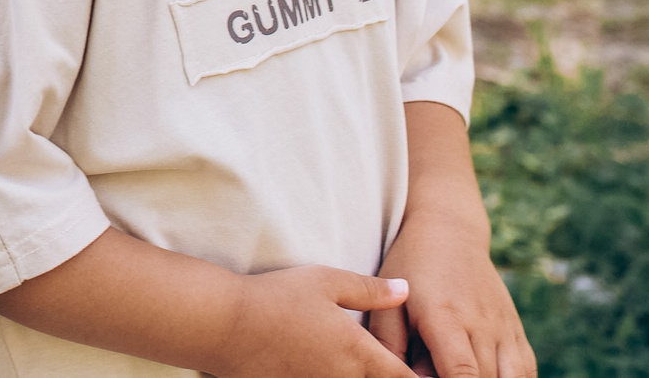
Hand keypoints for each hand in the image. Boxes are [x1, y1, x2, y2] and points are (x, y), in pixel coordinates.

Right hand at [212, 266, 416, 377]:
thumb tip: (406, 290)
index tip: (424, 370)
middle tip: (386, 365)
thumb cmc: (275, 297)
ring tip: (347, 361)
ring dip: (356, 377)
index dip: (416, 376)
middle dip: (386, 376)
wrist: (224, 325)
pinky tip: (317, 365)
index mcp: (358, 352)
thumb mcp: (326, 281)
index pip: (404, 377)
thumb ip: (370, 290)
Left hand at [372, 217, 535, 376]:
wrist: (450, 233)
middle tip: (439, 373)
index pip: (463, 373)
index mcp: (446, 318)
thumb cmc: (410, 269)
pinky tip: (491, 377)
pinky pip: (526, 370)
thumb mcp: (390, 302)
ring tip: (466, 376)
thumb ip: (390, 345)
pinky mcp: (516, 330)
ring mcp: (504, 328)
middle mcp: (482, 324)